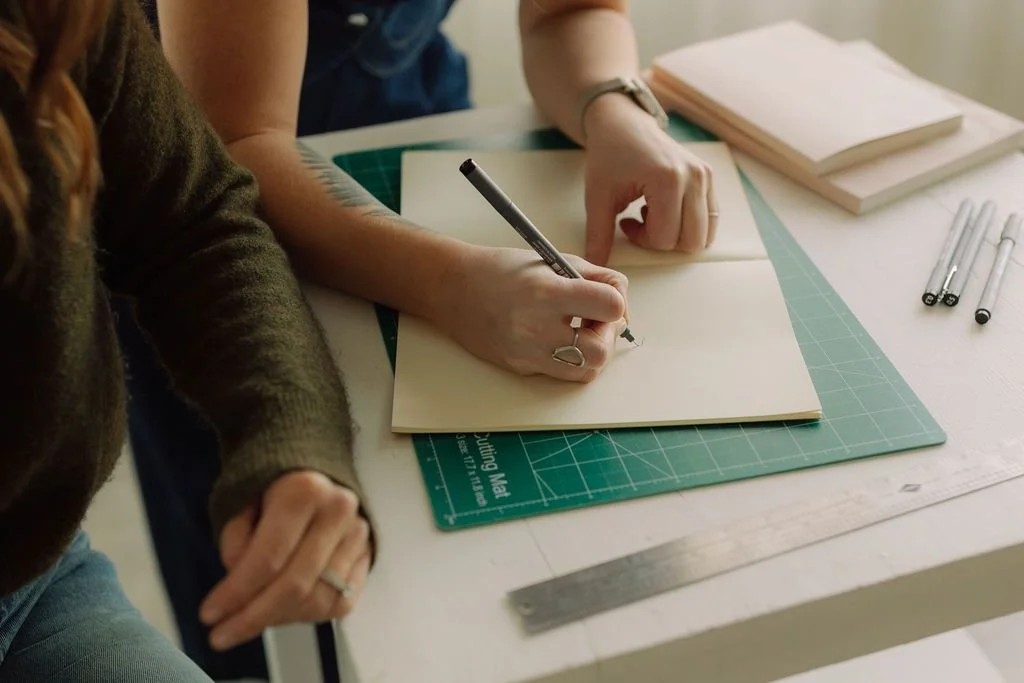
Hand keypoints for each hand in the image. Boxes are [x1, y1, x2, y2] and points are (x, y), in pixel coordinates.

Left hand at [198, 471, 371, 650]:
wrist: (312, 464)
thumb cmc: (269, 482)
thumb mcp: (240, 500)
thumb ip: (236, 542)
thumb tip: (241, 586)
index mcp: (304, 491)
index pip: (269, 557)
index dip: (237, 593)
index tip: (209, 615)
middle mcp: (338, 512)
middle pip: (296, 584)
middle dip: (254, 617)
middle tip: (222, 634)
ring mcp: (358, 535)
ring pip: (320, 599)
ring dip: (280, 619)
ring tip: (251, 621)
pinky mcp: (368, 553)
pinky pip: (341, 602)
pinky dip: (309, 616)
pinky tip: (283, 612)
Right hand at [437, 246, 628, 382]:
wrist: (455, 289)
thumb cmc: (504, 270)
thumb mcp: (553, 260)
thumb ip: (594, 277)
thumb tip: (621, 299)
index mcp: (547, 292)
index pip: (610, 307)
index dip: (616, 303)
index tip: (605, 299)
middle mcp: (536, 327)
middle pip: (601, 352)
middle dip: (607, 336)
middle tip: (595, 321)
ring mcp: (527, 353)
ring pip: (585, 371)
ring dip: (591, 353)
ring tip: (577, 331)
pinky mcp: (520, 367)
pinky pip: (560, 373)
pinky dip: (567, 358)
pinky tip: (555, 337)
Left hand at [581, 93, 718, 264]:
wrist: (623, 124)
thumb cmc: (610, 155)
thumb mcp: (598, 197)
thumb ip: (598, 234)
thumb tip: (596, 263)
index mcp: (668, 180)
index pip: (665, 238)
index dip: (642, 240)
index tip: (626, 222)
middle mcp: (694, 178)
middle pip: (690, 241)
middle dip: (663, 241)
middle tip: (641, 222)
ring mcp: (705, 176)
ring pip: (703, 233)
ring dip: (677, 234)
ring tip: (654, 214)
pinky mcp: (708, 177)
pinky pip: (709, 218)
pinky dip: (688, 223)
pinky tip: (665, 208)